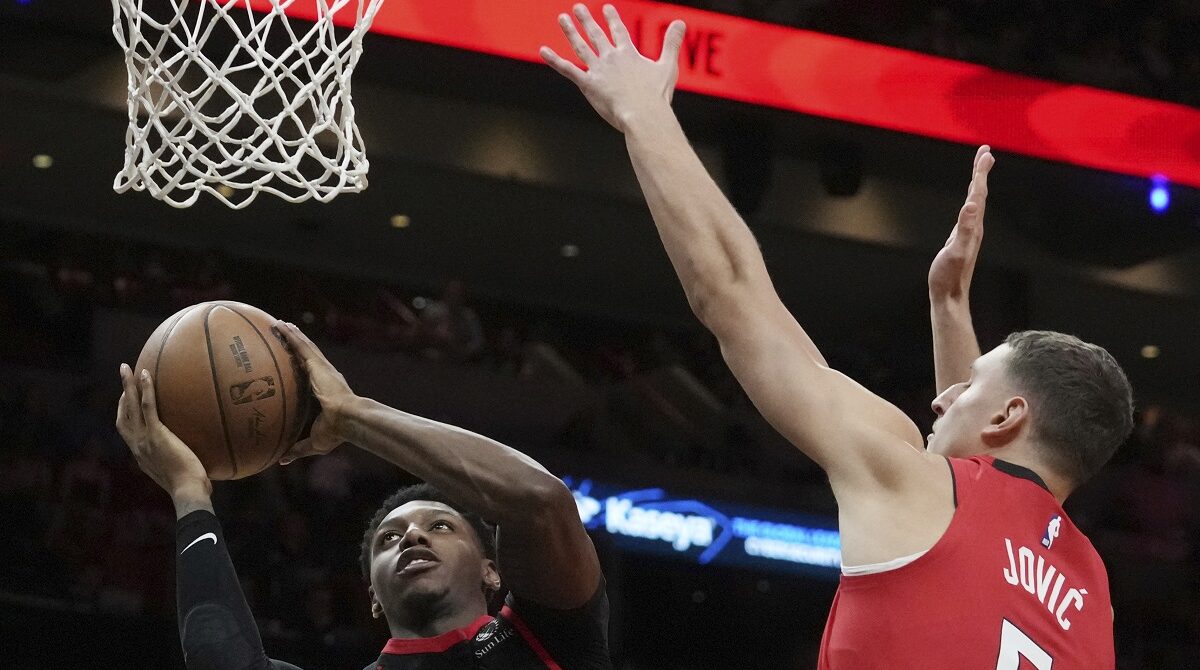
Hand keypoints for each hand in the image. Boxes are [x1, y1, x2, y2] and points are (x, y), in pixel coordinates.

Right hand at [116, 364, 210, 501]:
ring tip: (126, 367)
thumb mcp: (180, 473)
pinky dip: (145, 390)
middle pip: (123, 414)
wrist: (189, 492)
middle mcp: (137, 446)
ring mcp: (144, 439)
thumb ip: (181, 461)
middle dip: (121, 394)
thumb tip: (200, 456)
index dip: (125, 413)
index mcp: (141, 454)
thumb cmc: (192, 488)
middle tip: (123, 375)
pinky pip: (148, 407)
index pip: (127, 430)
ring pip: (131, 407)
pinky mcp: (156, 435)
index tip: (128, 399)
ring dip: (127, 386)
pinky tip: (146, 374)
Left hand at [272, 321, 355, 463]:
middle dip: (296, 344)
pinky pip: (300, 346)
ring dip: (292, 335)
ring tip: (281, 324)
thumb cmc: (336, 431)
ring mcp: (321, 368)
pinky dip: (291, 335)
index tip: (295, 359)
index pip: (310, 374)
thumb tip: (284, 459)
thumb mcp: (314, 441)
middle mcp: (324, 375)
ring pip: (303, 346)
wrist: (348, 419)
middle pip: (307, 355)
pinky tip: (281, 325)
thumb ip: (298, 448)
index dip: (302, 365)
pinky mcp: (317, 364)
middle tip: (285, 333)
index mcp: (325, 390)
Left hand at [540, 4, 684, 132]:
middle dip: (586, 20)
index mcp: (628, 54)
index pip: (618, 31)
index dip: (612, 19)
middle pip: (596, 34)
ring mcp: (598, 70)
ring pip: (580, 47)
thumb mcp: (667, 66)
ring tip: (562, 19)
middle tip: (577, 8)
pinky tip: (543, 51)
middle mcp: (611, 58)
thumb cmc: (656, 96)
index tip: (606, 8)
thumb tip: (681, 22)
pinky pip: (567, 70)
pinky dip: (554, 60)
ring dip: (570, 32)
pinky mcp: (588, 84)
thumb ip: (671, 43)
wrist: (642, 113)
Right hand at [929, 145, 993, 301]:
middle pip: (980, 194)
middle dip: (981, 172)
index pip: (978, 193)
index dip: (980, 173)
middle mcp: (974, 227)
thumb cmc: (949, 276)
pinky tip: (969, 202)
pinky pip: (969, 213)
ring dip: (977, 184)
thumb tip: (972, 205)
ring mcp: (969, 233)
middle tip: (984, 152)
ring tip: (978, 171)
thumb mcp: (956, 251)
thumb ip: (964, 228)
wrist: (950, 297)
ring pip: (976, 202)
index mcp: (973, 226)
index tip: (985, 153)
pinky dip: (970, 200)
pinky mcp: (962, 239)